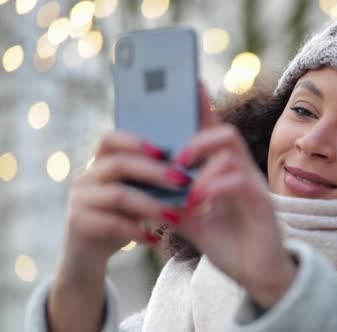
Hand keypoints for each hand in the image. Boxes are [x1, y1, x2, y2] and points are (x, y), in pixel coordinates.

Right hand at [62, 131, 187, 278]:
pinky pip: (111, 223)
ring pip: (118, 195)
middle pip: (120, 164)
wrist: (88, 256)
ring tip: (175, 217)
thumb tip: (185, 176)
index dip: (137, 142)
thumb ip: (149, 184)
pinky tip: (154, 241)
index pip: (111, 139)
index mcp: (99, 164)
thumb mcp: (134, 198)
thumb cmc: (119, 220)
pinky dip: (136, 232)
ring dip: (151, 206)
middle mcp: (86, 177)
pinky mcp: (77, 222)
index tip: (165, 152)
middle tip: (183, 182)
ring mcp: (78, 199)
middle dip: (155, 172)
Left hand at [173, 84, 296, 306]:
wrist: (258, 275)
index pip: (213, 133)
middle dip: (198, 137)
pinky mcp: (262, 205)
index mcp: (225, 173)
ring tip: (184, 188)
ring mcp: (254, 187)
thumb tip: (144, 189)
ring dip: (203, 165)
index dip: (203, 108)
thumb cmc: (230, 244)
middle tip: (178, 158)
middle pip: (226, 133)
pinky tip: (197, 204)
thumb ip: (173, 203)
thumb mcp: (193, 221)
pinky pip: (238, 182)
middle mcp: (242, 173)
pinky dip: (213, 188)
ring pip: (231, 153)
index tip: (190, 84)